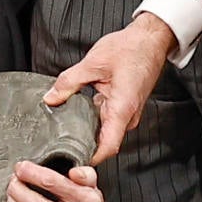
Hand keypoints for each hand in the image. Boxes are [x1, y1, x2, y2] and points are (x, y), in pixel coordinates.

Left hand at [44, 13, 174, 163]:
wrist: (150, 39)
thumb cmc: (130, 49)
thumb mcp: (93, 63)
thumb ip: (69, 82)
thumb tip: (50, 99)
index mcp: (122, 109)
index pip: (107, 147)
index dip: (89, 159)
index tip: (70, 162)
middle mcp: (127, 116)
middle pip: (104, 142)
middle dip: (82, 147)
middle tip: (57, 147)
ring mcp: (127, 113)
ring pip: (105, 131)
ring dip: (87, 132)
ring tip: (61, 131)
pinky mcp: (125, 106)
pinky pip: (107, 120)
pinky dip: (92, 120)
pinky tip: (76, 113)